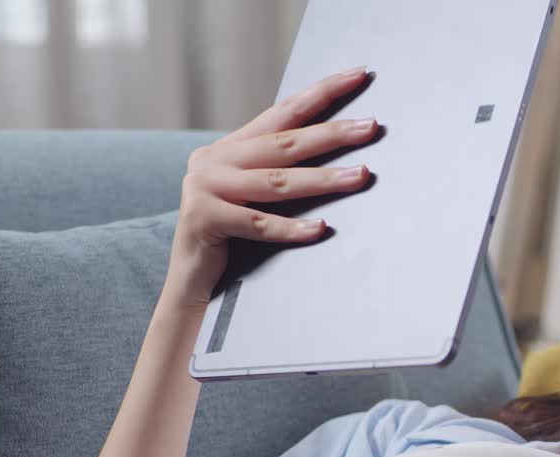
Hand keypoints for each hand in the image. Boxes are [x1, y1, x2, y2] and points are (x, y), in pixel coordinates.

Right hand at [162, 66, 377, 310]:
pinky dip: (291, 228)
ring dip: (324, 180)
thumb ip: (276, 168)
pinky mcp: (203, 219)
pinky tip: (320, 229)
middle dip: (332, 134)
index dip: (321, 93)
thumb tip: (335, 143)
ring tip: (361, 176)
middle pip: (285, 144)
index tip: (358, 75)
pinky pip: (258, 225)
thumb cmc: (230, 235)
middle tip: (371, 126)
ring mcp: (205, 188)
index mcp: (229, 147)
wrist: (188, 277)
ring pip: (277, 183)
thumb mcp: (251, 193)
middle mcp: (214, 160)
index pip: (283, 113)